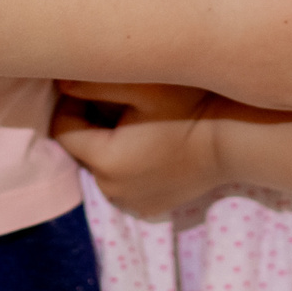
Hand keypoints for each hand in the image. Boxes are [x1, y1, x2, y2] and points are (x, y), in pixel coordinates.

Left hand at [52, 81, 225, 216]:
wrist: (232, 140)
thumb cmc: (188, 107)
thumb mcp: (142, 87)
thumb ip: (93, 83)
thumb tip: (59, 82)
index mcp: (105, 161)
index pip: (63, 130)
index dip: (72, 105)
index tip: (94, 87)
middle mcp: (111, 191)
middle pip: (82, 150)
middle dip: (91, 125)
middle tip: (118, 101)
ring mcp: (131, 204)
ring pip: (101, 168)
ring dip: (108, 146)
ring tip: (136, 123)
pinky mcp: (148, 208)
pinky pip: (122, 183)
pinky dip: (127, 166)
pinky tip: (150, 146)